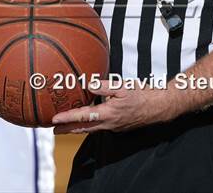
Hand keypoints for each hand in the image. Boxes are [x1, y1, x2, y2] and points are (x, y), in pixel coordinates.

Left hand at [52, 80, 169, 133]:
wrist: (158, 107)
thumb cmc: (142, 94)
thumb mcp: (123, 86)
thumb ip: (104, 86)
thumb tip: (88, 83)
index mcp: (108, 113)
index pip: (83, 117)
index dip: (68, 118)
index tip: (54, 120)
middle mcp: (109, 123)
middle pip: (84, 128)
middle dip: (68, 129)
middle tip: (54, 129)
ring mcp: (114, 127)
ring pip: (92, 129)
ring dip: (78, 127)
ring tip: (66, 126)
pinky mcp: (119, 126)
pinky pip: (101, 126)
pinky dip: (91, 124)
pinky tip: (89, 119)